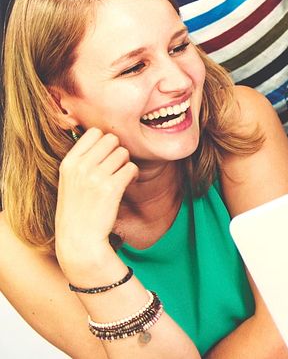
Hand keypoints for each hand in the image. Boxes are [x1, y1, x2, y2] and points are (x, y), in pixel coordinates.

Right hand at [54, 128, 136, 277]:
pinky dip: (134, 175)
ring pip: (124, 152)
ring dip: (127, 164)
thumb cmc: (77, 209)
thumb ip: (83, 159)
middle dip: (118, 151)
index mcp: (69, 163)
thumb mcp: (70, 180)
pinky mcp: (111, 188)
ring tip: (122, 177)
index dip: (105, 141)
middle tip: (117, 166)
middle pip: (112, 139)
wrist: (79, 240)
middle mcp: (80, 167)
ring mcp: (95, 177)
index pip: (94, 132)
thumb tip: (103, 135)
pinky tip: (128, 185)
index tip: (106, 155)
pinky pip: (132, 168)